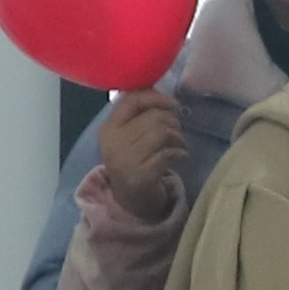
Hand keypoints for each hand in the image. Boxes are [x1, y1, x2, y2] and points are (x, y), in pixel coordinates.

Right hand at [96, 89, 187, 223]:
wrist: (130, 199)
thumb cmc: (134, 161)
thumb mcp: (129, 136)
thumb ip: (139, 114)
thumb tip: (157, 90)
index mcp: (109, 128)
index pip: (131, 101)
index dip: (156, 97)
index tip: (173, 103)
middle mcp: (113, 142)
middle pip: (154, 117)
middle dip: (173, 122)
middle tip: (177, 132)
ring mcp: (126, 160)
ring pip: (163, 132)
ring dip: (178, 137)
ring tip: (179, 144)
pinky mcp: (142, 175)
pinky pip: (168, 153)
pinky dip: (180, 152)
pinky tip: (180, 156)